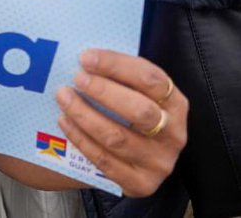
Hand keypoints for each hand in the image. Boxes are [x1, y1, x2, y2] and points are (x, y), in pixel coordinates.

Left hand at [55, 48, 186, 197]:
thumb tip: (87, 57)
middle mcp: (174, 135)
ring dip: (85, 114)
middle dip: (103, 91)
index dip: (117, 65)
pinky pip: (104, 160)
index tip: (86, 57)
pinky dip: (81, 139)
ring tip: (63, 97)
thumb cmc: (130, 115)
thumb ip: (122, 78)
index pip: (151, 79)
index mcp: (176, 104)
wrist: (133, 161)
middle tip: (76, 78)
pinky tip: (64, 121)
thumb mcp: (138, 95)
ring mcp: (159, 162)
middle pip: (139, 110)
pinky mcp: (141, 184)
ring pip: (117, 137)